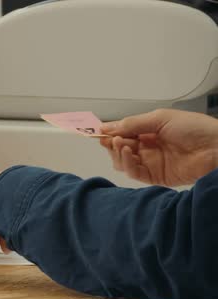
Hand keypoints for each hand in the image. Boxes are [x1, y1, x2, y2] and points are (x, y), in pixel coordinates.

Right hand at [100, 109, 217, 185]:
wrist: (216, 148)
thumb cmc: (193, 128)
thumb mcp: (160, 118)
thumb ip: (133, 123)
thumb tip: (107, 127)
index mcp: (149, 131)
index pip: (123, 133)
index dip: (110, 132)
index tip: (97, 131)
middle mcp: (148, 147)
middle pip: (119, 149)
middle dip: (112, 143)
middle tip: (110, 139)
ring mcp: (151, 163)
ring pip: (123, 162)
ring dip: (118, 153)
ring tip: (122, 144)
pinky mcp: (155, 177)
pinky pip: (135, 173)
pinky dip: (127, 164)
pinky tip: (129, 154)